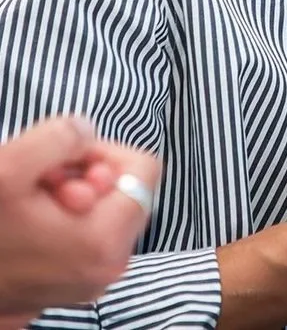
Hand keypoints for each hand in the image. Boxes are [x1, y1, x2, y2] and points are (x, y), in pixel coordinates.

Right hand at [0, 117, 160, 316]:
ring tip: (31, 202)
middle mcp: (108, 267)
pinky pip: (87, 234)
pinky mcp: (72, 284)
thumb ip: (61, 136)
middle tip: (42, 182)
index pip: (144, 168)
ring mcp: (91, 279)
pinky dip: (64, 219)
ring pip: (104, 211)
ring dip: (72, 194)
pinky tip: (29, 223)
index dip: (104, 152)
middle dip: (86, 175)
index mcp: (105, 241)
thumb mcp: (10, 167)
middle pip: (125, 190)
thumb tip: (87, 132)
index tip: (66, 161)